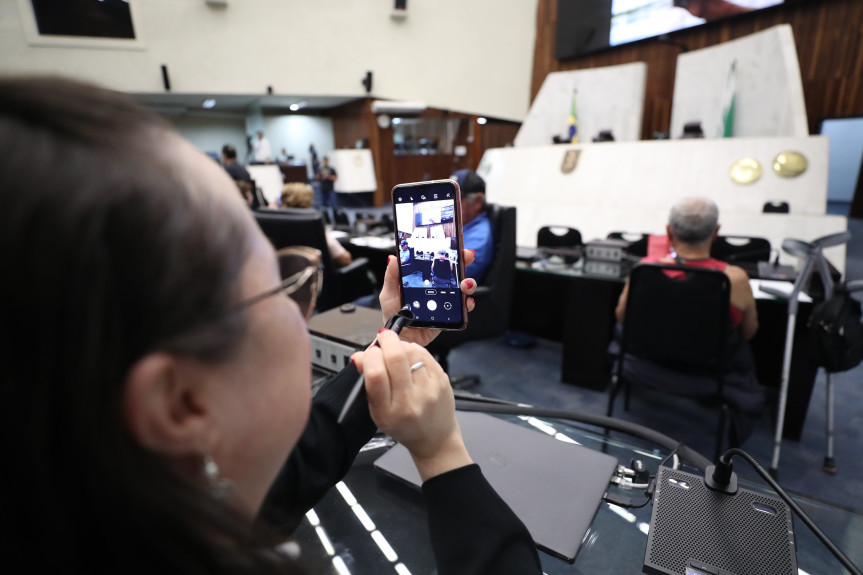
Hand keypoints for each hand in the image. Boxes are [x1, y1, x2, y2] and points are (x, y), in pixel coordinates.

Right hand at [352, 330, 471, 480]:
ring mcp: (428, 390)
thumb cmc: (404, 426)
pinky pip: (425, 354)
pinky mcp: (442, 380)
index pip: (376, 374)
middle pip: (396, 358)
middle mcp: (409, 401)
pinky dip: (415, 349)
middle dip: (386, 340)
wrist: (434, 438)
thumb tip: (359, 356)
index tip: (370, 352)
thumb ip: (368, 383)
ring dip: (401, 344)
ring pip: (412, 351)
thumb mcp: (379, 411)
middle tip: (383, 337)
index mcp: (388, 411)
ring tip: (396, 349)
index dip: (370, 356)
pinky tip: (410, 355)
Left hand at [379, 249, 476, 346]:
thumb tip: (393, 258)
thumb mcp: (389, 293)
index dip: (449, 252)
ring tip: (465, 284)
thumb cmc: (394, 315)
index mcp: (424, 280)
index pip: (439, 262)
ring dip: (469, 283)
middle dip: (464, 261)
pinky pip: (463, 308)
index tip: (455, 246)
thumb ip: (391, 276)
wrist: (401, 337)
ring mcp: (445, 301)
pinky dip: (468, 304)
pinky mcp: (450, 315)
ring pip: (463, 288)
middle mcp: (437, 288)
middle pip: (455, 271)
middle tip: (466, 257)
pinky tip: (466, 302)